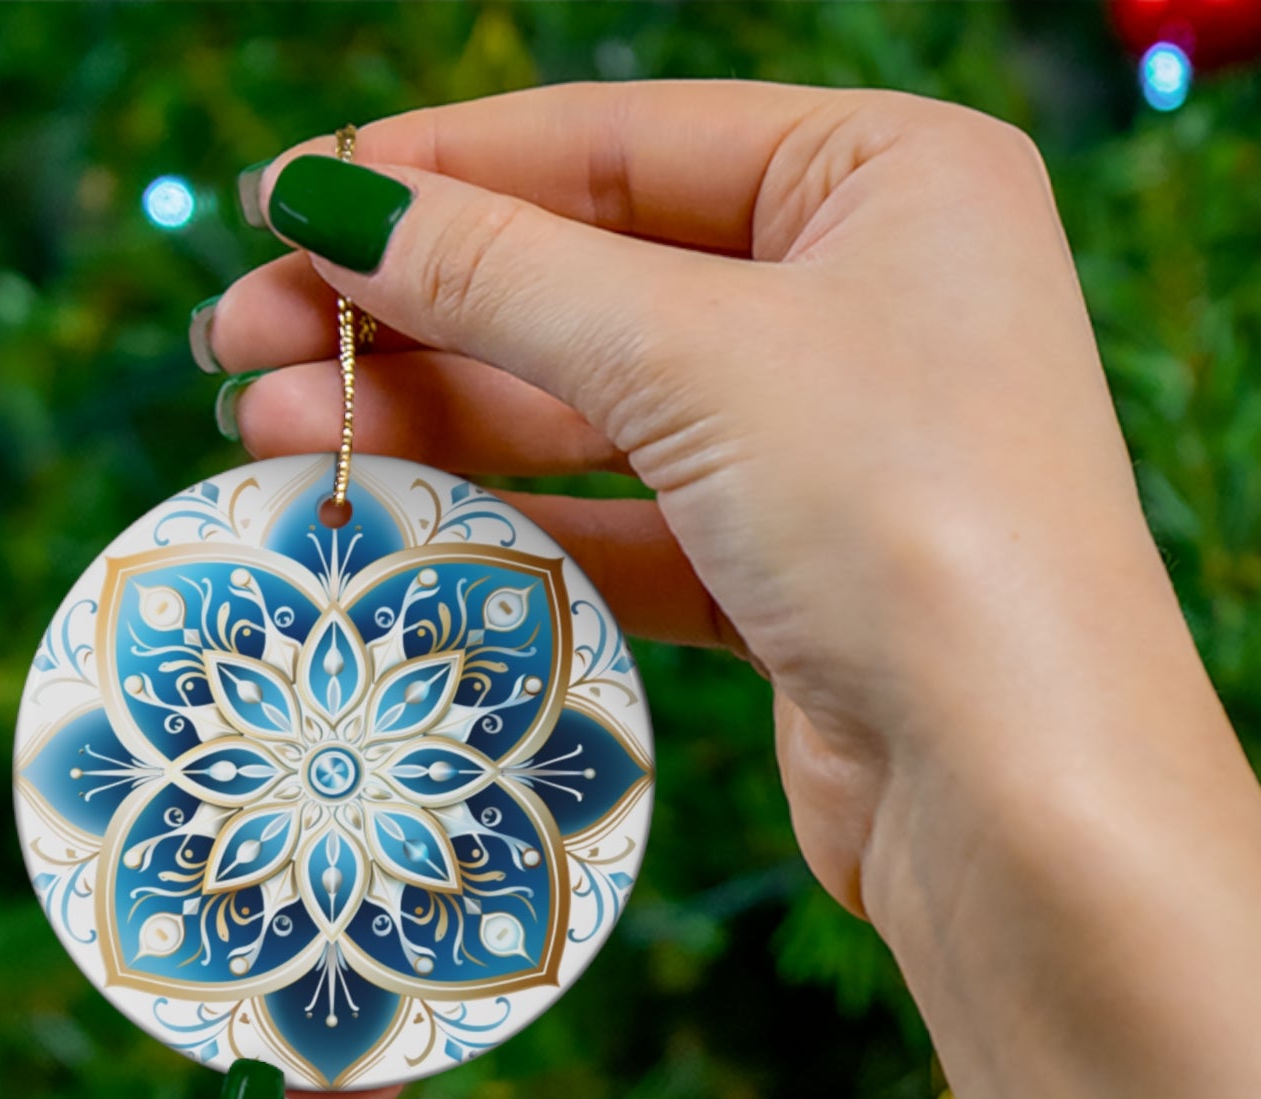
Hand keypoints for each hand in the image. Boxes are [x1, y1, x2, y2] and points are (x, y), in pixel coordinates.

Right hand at [205, 80, 1160, 928]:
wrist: (1023, 795)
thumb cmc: (907, 518)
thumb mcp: (694, 356)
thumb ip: (502, 274)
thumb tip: (327, 199)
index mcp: (892, 177)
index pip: (621, 142)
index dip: (439, 170)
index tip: (279, 201)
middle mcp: (874, 298)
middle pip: (595, 277)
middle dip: (414, 309)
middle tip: (238, 340)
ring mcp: (838, 446)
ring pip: (600, 410)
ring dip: (439, 421)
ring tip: (269, 432)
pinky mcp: (800, 579)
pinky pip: (631, 525)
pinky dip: (517, 525)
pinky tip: (392, 521)